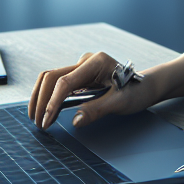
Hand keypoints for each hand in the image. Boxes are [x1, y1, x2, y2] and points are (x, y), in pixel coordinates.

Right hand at [28, 52, 159, 130]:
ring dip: (41, 97)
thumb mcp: (120, 103)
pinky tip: (46, 112)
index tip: (46, 122)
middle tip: (37, 123)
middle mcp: (86, 61)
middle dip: (41, 100)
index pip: (65, 82)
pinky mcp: (80, 75)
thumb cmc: (137, 93)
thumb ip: (97, 110)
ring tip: (37, 118)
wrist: (147, 86)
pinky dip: (49, 97)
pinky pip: (58, 83)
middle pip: (52, 76)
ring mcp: (82, 67)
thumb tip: (74, 122)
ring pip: (51, 78)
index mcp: (96, 62)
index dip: (52, 103)